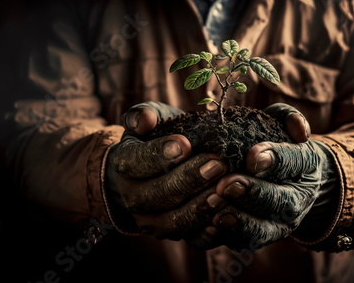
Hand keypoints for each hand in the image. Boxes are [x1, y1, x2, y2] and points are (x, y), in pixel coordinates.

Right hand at [106, 102, 228, 239]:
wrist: (151, 172)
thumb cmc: (156, 138)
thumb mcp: (149, 120)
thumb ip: (144, 114)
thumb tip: (145, 120)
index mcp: (125, 165)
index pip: (136, 162)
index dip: (159, 154)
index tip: (184, 144)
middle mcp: (133, 197)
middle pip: (157, 194)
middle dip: (189, 180)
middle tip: (218, 164)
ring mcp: (152, 221)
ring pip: (173, 221)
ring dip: (200, 208)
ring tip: (224, 191)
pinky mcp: (174, 234)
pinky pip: (190, 239)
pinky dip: (209, 232)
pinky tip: (228, 217)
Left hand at [199, 104, 333, 249]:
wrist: (286, 178)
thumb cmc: (276, 143)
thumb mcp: (282, 123)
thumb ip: (289, 118)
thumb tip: (299, 129)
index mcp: (306, 166)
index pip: (295, 162)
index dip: (275, 160)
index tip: (252, 156)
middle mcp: (296, 199)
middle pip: (279, 202)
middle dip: (252, 194)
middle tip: (227, 184)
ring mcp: (279, 224)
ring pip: (262, 230)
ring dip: (239, 223)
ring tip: (216, 212)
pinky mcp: (259, 238)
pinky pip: (244, 244)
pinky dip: (226, 238)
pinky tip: (208, 227)